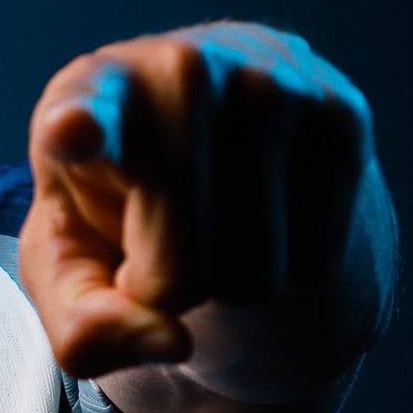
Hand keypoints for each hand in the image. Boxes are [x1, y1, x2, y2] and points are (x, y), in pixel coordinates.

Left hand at [17, 22, 380, 392]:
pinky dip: (290, 269)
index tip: (70, 128)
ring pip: (258, 273)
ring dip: (232, 284)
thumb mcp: (70, 275)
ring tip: (210, 223)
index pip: (84, 113)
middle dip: (168, 294)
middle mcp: (180, 70)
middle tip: (153, 244)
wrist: (216, 149)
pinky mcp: (342, 112)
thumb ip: (82, 330)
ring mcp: (271, 82)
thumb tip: (172, 342)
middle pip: (183, 270)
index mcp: (85, 95)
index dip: (80, 125)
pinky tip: (266, 214)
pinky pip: (318, 259)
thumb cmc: (118, 216)